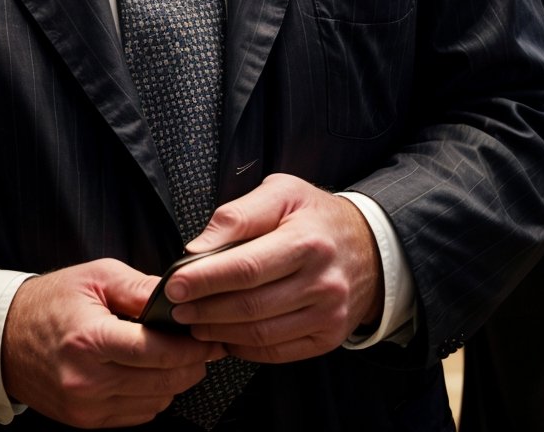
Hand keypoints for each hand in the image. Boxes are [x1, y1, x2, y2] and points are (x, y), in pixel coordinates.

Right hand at [1, 260, 223, 426]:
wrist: (4, 338)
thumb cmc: (49, 302)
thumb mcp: (94, 276)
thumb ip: (138, 287)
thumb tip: (177, 298)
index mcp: (89, 339)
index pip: (154, 351)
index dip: (189, 346)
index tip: (205, 336)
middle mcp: (87, 380)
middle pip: (160, 381)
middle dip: (190, 364)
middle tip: (201, 346)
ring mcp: (86, 406)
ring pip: (154, 401)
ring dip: (173, 381)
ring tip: (175, 356)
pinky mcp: (86, 420)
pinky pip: (137, 415)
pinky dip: (153, 395)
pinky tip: (150, 373)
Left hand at [162, 175, 384, 363]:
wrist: (368, 247)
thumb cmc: (315, 216)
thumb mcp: (281, 193)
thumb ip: (238, 215)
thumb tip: (197, 247)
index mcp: (307, 241)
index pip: (246, 267)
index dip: (205, 279)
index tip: (175, 285)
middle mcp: (321, 282)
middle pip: (250, 306)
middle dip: (205, 309)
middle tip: (176, 308)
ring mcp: (328, 315)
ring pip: (260, 334)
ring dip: (219, 332)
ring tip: (193, 323)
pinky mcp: (327, 337)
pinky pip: (277, 351)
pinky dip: (244, 348)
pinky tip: (224, 336)